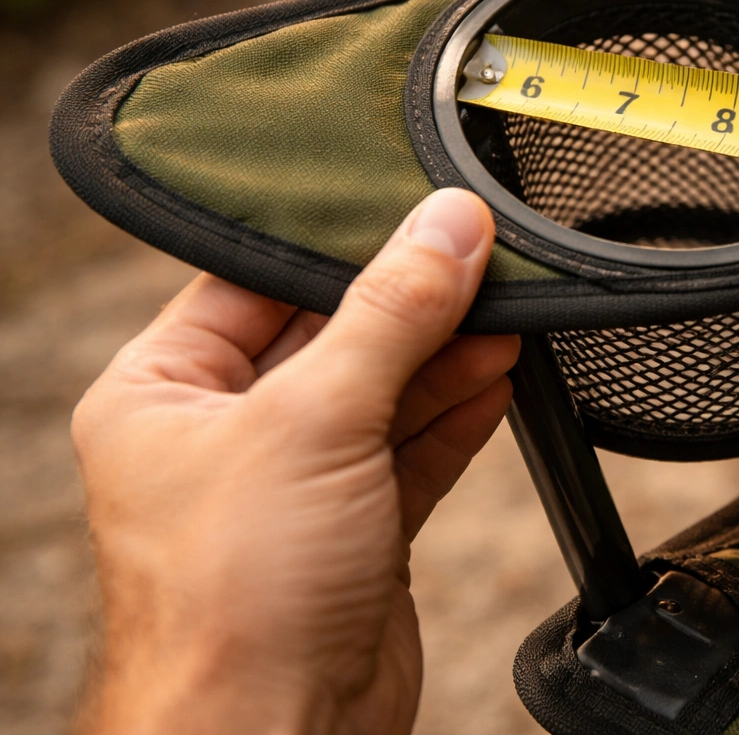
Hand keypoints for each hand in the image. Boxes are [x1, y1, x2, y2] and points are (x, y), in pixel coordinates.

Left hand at [72, 188, 520, 734]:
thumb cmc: (234, 597)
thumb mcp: (313, 420)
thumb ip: (391, 314)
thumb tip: (448, 225)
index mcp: (161, 393)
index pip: (257, 283)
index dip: (340, 244)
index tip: (420, 208)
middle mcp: (223, 434)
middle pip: (331, 335)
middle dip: (410, 304)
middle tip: (484, 258)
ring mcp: (294, 485)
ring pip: (382, 393)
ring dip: (446, 357)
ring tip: (509, 312)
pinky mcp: (356, 531)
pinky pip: (412, 450)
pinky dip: (458, 414)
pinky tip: (498, 373)